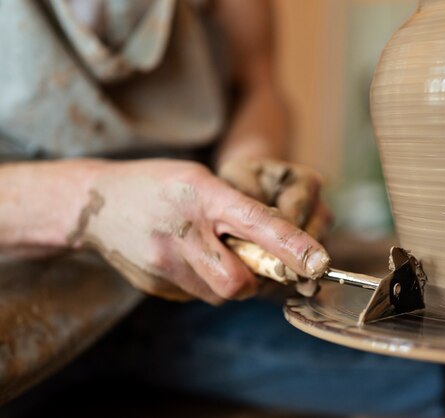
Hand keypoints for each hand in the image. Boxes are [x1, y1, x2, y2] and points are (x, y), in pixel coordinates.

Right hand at [71, 159, 329, 303]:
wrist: (95, 204)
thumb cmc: (159, 185)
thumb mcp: (200, 179)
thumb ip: (239, 209)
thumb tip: (281, 246)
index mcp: (201, 195)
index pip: (255, 223)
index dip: (291, 245)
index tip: (318, 262)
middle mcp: (181, 234)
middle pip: (237, 283)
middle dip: (255, 281)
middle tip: (253, 263)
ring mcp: (163, 265)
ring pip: (220, 295)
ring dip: (230, 281)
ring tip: (212, 253)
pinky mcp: (155, 287)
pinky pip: (198, 296)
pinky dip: (206, 283)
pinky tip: (189, 259)